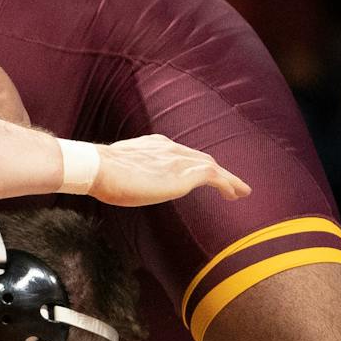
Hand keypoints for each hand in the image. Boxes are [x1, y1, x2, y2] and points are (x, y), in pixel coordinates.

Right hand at [84, 134, 248, 206]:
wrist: (100, 168)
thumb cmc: (101, 172)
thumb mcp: (117, 169)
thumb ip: (127, 173)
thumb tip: (120, 184)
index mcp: (154, 146)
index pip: (181, 154)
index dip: (194, 164)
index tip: (201, 172)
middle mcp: (170, 149)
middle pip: (201, 158)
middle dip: (216, 170)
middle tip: (229, 183)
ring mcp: (179, 160)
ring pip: (212, 167)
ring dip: (229, 179)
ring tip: (241, 191)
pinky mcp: (185, 174)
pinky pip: (214, 177)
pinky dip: (228, 184)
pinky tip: (235, 194)